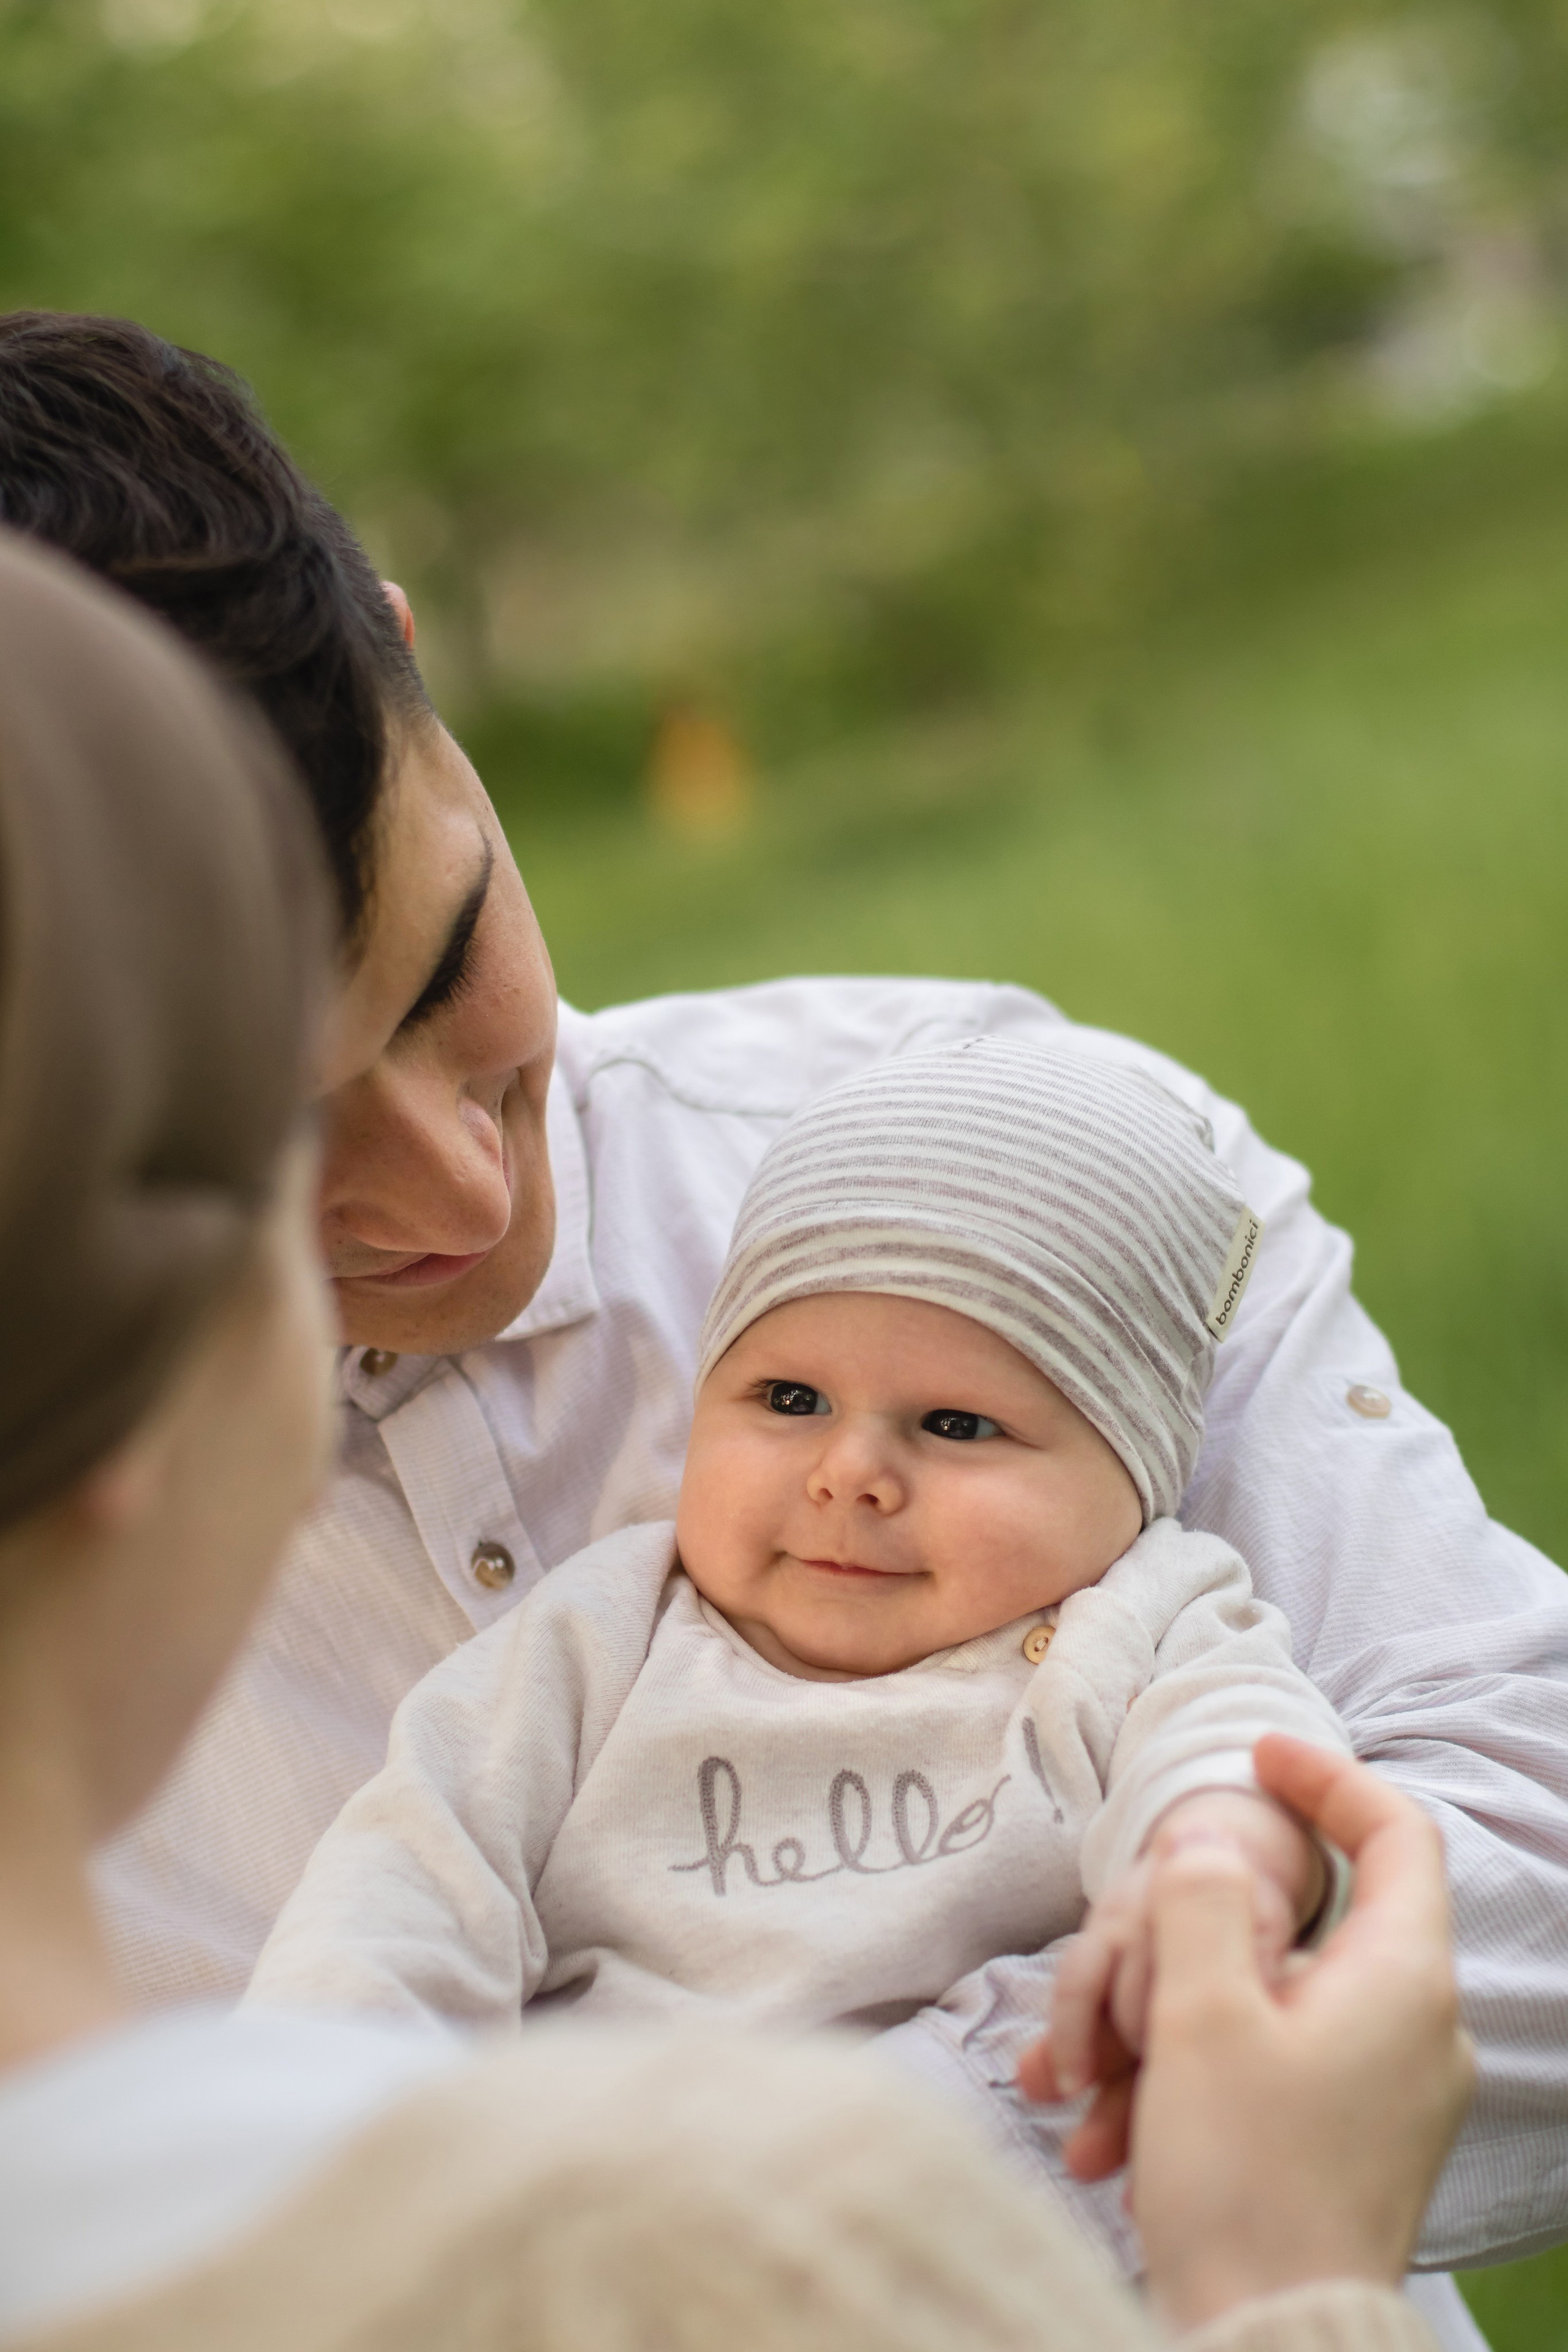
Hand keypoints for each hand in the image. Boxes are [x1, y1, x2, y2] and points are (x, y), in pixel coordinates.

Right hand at [1021, 1738, 1473, 2332]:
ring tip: (1081, 2079)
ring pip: (1259, 2007)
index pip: (1395, 1833)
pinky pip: (1257, 2076)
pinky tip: (1105, 2130)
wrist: (1266, 2347)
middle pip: (1298, 1927)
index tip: (1257, 1753)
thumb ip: (1202, 1901)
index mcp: (1402, 1981)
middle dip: (1184, 1939)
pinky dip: (1182, 2083)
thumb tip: (1207, 1839)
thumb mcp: (1201, 2014)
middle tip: (1114, 1970)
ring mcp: (1381, 2096)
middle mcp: (1410, 2032)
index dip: (1326, 1778)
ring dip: (1160, 2025)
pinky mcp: (1342, 2147)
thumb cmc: (1243, 2180)